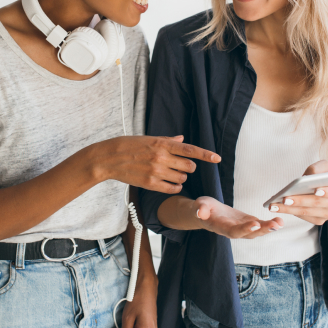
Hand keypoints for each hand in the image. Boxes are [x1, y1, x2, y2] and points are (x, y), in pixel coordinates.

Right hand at [95, 135, 220, 193]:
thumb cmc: (129, 145)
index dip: (206, 154)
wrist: (109, 158)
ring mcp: (156, 171)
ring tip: (171, 174)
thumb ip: (168, 141)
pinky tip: (171, 185)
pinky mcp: (150, 183)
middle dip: (188, 168)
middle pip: (189, 166)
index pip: (190, 149)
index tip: (217, 158)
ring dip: (180, 178)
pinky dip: (175, 188)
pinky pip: (172, 189)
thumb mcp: (149, 139)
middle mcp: (162, 157)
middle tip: (180, 167)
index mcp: (162, 143)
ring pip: (181, 179)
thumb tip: (182, 139)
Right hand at [196, 196, 282, 237]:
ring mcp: (242, 228)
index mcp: (221, 227)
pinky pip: (259, 225)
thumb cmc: (202, 208)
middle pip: (249, 234)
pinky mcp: (248, 223)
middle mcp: (233, 231)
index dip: (244, 228)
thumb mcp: (199, 205)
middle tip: (275, 225)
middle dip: (262, 230)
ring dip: (269, 228)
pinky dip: (269, 224)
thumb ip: (200, 209)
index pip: (234, 231)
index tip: (255, 223)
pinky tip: (279, 221)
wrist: (207, 212)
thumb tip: (200, 212)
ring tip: (280, 223)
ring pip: (256, 231)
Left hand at [268, 160, 327, 224]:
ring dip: (289, 209)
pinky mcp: (318, 220)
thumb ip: (317, 168)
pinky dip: (290, 212)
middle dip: (298, 201)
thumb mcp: (325, 167)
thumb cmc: (326, 177)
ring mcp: (326, 214)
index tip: (315, 190)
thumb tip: (306, 176)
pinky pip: (303, 217)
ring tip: (274, 205)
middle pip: (315, 203)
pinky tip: (278, 207)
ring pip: (306, 212)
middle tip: (284, 198)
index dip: (325, 192)